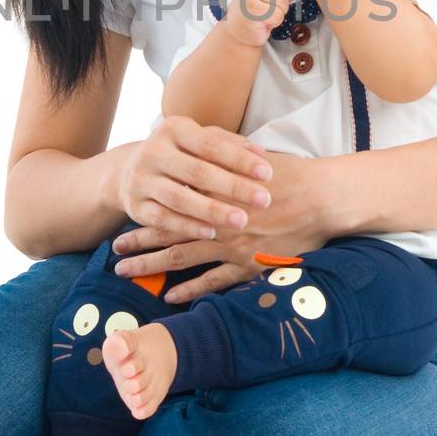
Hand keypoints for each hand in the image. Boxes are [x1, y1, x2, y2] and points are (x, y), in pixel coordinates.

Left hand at [112, 151, 342, 302]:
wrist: (322, 200)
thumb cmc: (289, 175)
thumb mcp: (250, 156)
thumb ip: (222, 151)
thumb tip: (199, 138)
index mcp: (213, 190)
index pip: (170, 201)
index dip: (146, 209)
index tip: (125, 214)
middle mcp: (216, 219)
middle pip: (167, 231)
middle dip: (138, 241)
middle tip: (115, 249)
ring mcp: (231, 245)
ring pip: (181, 258)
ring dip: (151, 267)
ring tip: (127, 272)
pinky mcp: (248, 265)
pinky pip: (213, 282)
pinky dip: (190, 291)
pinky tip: (171, 297)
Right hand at [114, 115, 272, 242]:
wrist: (130, 171)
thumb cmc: (180, 155)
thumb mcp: (200, 141)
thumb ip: (230, 145)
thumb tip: (262, 154)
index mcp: (173, 129)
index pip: (211, 144)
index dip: (240, 159)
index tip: (268, 173)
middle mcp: (153, 151)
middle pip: (197, 171)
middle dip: (233, 187)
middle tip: (264, 200)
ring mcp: (140, 179)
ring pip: (179, 197)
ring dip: (212, 211)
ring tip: (241, 220)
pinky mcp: (134, 205)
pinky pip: (163, 218)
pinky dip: (187, 226)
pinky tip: (212, 233)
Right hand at [221, 0, 304, 47]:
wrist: (239, 31)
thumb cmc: (257, 9)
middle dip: (284, 1)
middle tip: (270, 7)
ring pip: (282, 2)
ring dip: (279, 12)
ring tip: (267, 14)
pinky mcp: (251, 9)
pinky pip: (276, 14)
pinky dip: (274, 21)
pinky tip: (264, 21)